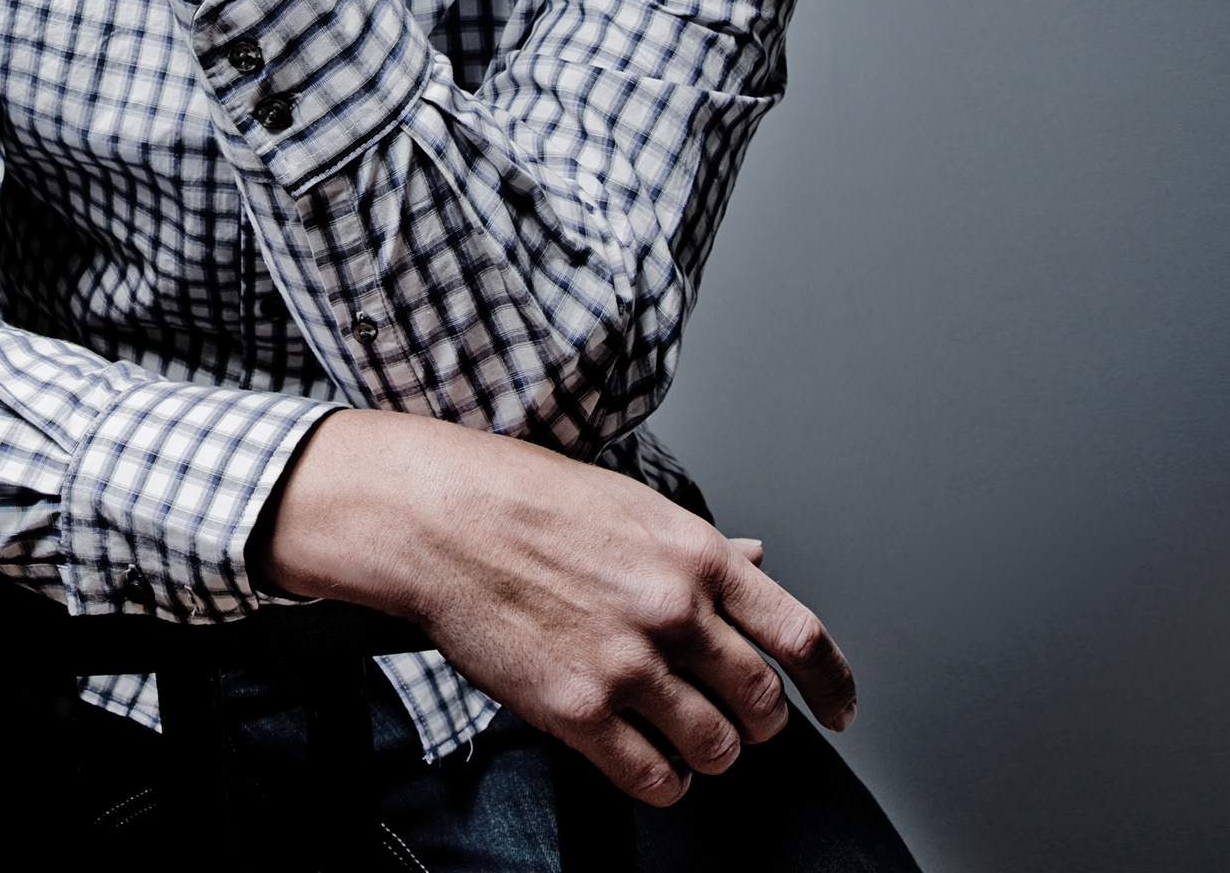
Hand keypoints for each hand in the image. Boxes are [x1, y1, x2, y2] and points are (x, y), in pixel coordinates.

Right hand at [263, 409, 856, 806]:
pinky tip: (646, 759)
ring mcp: (627, 664)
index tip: (838, 708)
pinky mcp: (579, 712)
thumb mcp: (629, 502)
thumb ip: (700, 546)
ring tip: (684, 736)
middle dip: (757, 719)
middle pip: (764, 703)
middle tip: (735, 716)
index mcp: (695, 553)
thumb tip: (759, 559)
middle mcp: (673, 611)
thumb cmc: (525, 497)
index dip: (833, 684)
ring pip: (717, 749)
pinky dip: (663, 781)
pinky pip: (656, 780)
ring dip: (710, 752)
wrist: (439, 518)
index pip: (800, 636)